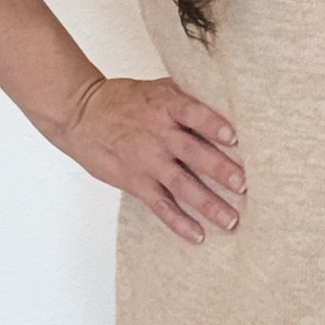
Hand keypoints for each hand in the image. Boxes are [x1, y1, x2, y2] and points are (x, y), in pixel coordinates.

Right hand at [52, 76, 242, 243]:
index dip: (213, 124)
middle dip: (219, 169)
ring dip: (208, 203)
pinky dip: (178, 222)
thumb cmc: (124, 100)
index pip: (192, 113)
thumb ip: (187, 95)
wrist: (81, 115)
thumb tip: (227, 97)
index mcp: (165, 106)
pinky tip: (198, 235)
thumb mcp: (156, 88)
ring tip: (231, 220)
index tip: (234, 136)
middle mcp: (158, 134)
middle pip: (193, 152)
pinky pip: (160, 205)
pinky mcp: (136, 182)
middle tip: (243, 183)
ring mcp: (147, 161)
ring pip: (182, 185)